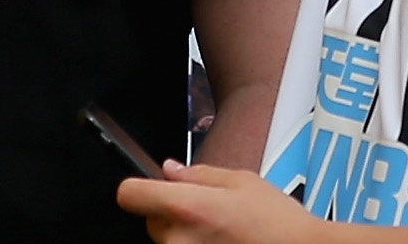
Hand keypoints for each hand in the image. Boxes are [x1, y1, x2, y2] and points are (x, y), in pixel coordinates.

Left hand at [114, 163, 325, 242]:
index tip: (150, 187)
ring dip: (183, 232)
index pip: (130, 194)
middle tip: (207, 210)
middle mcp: (178, 239)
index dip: (140, 187)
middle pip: (151, 219)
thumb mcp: (242, 181)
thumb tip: (171, 170)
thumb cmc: (277, 222)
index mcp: (187, 207)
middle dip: (171, 211)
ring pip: (167, 239)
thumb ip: (200, 174)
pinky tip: (222, 242)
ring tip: (221, 230)